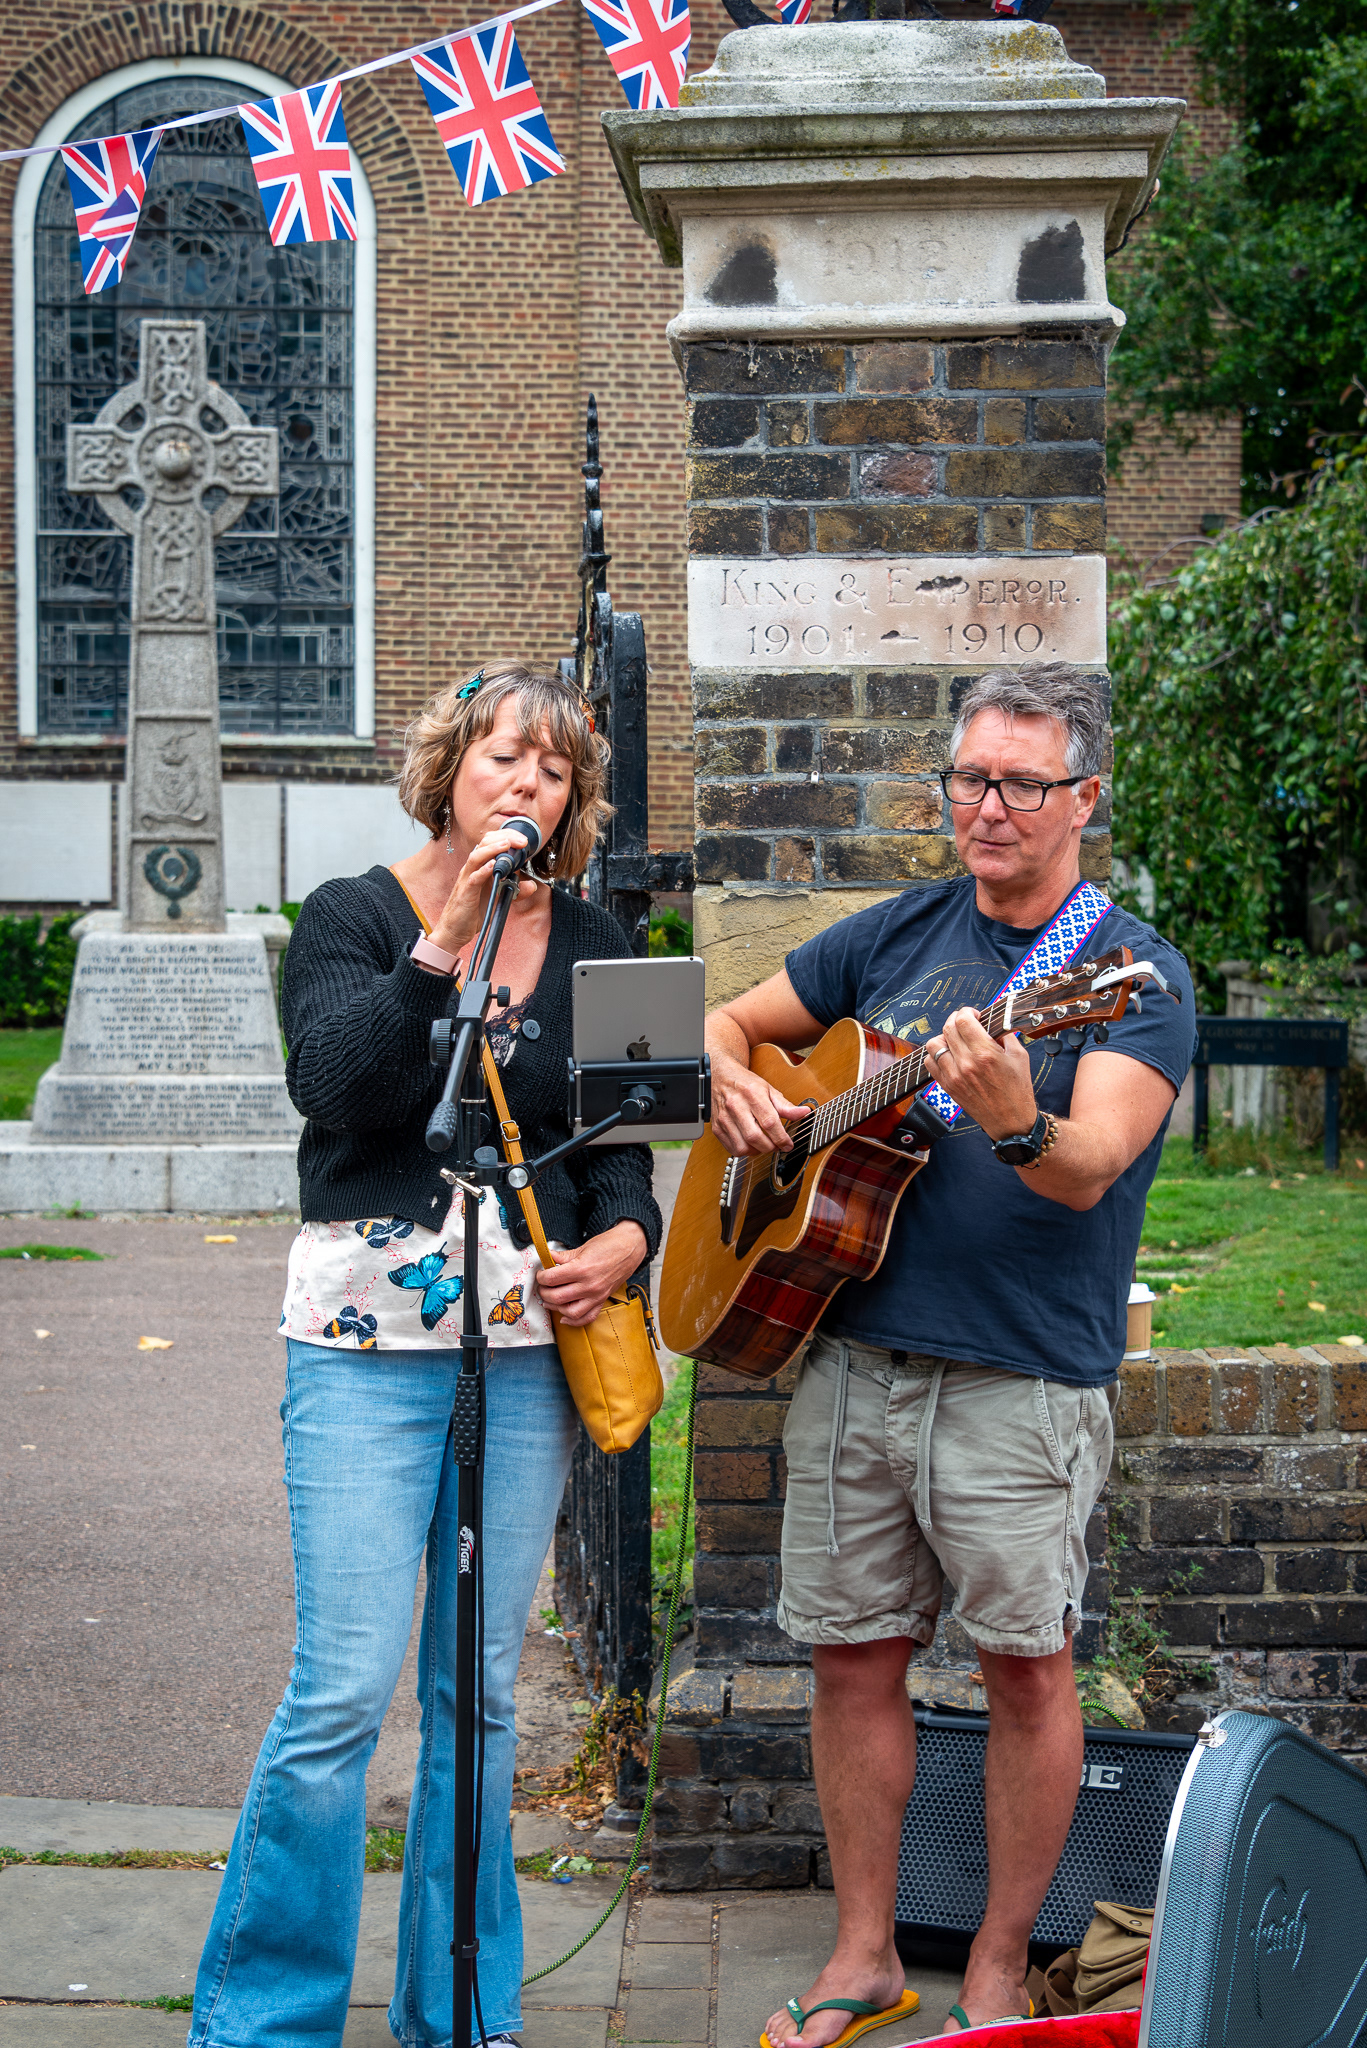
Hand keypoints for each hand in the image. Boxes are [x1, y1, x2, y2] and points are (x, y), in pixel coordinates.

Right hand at [428, 826, 539, 958]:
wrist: (455, 930)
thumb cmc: (473, 910)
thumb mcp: (498, 897)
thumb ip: (514, 889)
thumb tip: (532, 885)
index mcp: (479, 867)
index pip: (490, 843)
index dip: (506, 837)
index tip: (524, 840)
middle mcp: (472, 869)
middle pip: (483, 844)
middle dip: (504, 838)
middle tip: (522, 840)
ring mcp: (467, 880)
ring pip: (476, 857)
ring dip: (493, 849)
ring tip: (507, 845)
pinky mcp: (465, 894)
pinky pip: (473, 879)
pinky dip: (483, 871)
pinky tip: (493, 866)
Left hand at [535, 1220, 648, 1327]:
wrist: (630, 1248)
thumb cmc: (609, 1245)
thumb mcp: (582, 1247)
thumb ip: (562, 1256)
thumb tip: (547, 1259)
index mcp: (581, 1269)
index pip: (551, 1279)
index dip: (541, 1277)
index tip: (541, 1274)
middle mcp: (589, 1285)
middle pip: (556, 1297)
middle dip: (544, 1292)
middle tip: (542, 1286)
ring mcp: (596, 1295)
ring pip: (569, 1311)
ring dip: (555, 1307)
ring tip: (549, 1299)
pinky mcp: (602, 1300)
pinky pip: (587, 1317)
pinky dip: (574, 1321)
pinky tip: (564, 1317)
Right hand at [709, 1048, 806, 1157]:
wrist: (721, 1077)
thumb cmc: (746, 1083)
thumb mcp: (768, 1090)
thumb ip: (786, 1105)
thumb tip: (804, 1113)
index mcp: (752, 1094)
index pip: (769, 1122)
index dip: (781, 1138)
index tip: (788, 1144)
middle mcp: (735, 1106)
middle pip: (755, 1137)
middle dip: (770, 1147)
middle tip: (777, 1146)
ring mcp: (724, 1118)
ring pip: (742, 1146)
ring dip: (757, 1151)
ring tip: (764, 1145)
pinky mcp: (716, 1127)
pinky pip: (732, 1148)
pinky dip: (744, 1151)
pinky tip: (751, 1144)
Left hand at [924, 1007, 1037, 1141]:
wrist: (1010, 1121)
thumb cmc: (1017, 1090)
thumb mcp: (1020, 1056)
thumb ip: (1005, 1035)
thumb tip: (993, 1023)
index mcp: (985, 1053)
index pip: (963, 1020)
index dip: (967, 1011)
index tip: (974, 1014)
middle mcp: (966, 1063)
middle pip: (948, 1028)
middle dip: (956, 1019)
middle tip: (965, 1022)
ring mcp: (954, 1076)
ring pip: (934, 1044)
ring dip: (944, 1037)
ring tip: (956, 1040)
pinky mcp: (948, 1086)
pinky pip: (930, 1063)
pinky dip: (937, 1054)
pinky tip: (950, 1055)